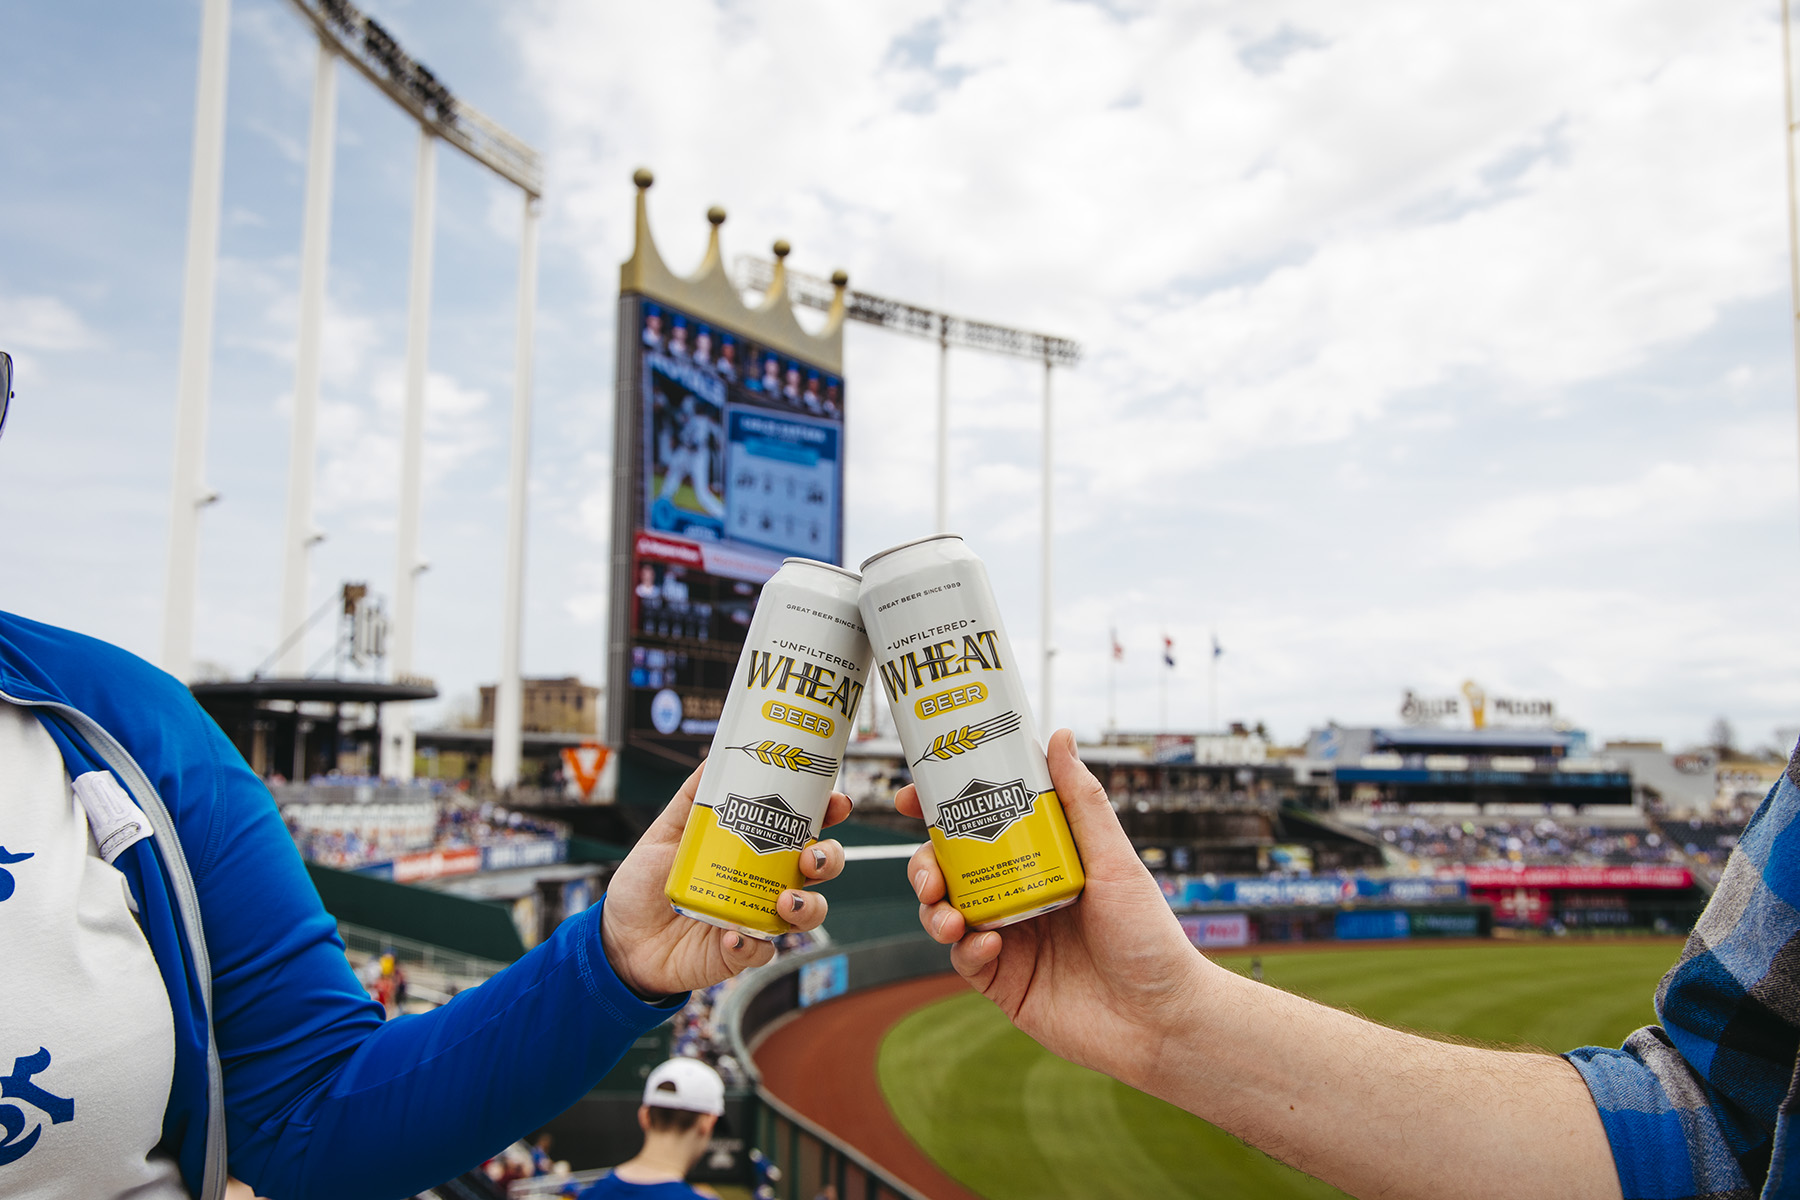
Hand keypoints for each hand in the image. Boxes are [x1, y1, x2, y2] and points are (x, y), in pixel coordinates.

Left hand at [602, 761, 849, 996]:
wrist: (621, 934)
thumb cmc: (648, 881)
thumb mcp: (667, 829)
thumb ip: (695, 796)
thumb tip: (718, 754)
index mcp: (757, 848)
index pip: (805, 827)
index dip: (829, 814)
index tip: (837, 802)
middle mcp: (766, 881)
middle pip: (821, 869)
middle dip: (830, 859)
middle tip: (812, 856)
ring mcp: (757, 917)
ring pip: (808, 914)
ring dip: (808, 906)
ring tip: (785, 901)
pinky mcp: (741, 952)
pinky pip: (762, 953)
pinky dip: (752, 945)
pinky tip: (732, 936)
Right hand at [903, 728, 1207, 1090]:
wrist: (1162, 1021)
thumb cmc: (1150, 938)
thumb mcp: (1114, 861)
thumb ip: (1082, 801)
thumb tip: (1059, 736)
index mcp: (1040, 862)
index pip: (981, 826)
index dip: (940, 811)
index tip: (913, 795)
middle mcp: (1018, 897)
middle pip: (950, 869)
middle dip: (925, 866)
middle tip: (929, 874)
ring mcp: (1009, 941)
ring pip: (947, 913)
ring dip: (935, 909)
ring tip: (949, 914)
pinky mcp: (1004, 984)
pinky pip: (965, 960)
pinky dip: (965, 949)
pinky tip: (985, 945)